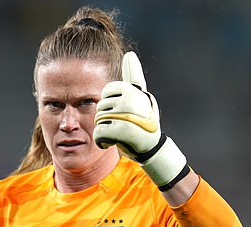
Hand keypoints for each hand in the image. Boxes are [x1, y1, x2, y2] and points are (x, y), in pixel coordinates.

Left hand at [94, 51, 188, 190]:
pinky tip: (113, 142)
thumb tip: (130, 54)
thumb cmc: (144, 122)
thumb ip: (133, 76)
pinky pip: (99, 133)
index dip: (113, 101)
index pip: (111, 89)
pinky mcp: (122, 130)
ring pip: (98, 119)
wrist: (152, 148)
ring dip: (105, 130)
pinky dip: (102, 141)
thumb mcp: (141, 97)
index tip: (126, 99)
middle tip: (123, 125)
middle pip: (101, 105)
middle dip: (106, 118)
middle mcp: (132, 100)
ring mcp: (128, 114)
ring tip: (120, 134)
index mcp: (134, 91)